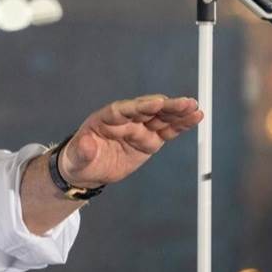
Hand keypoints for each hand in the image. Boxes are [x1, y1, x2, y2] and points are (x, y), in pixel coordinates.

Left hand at [58, 95, 203, 187]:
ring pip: (161, 118)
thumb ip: (82, 150)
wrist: (88, 169)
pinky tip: (195, 117)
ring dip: (178, 112)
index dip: (142, 106)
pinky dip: (181, 124)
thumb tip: (86, 143)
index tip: (157, 103)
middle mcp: (126, 119)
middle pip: (148, 110)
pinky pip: (167, 131)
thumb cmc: (79, 159)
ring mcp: (140, 129)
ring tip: (195, 108)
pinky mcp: (150, 140)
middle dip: (166, 106)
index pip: (126, 109)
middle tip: (185, 102)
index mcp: (107, 118)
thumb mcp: (76, 157)